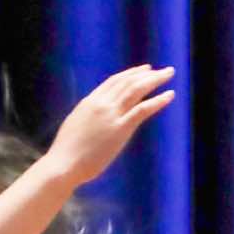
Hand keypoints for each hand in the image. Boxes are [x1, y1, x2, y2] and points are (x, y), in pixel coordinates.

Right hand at [45, 65, 175, 186]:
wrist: (63, 163)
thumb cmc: (66, 152)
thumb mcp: (75, 126)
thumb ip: (87, 117)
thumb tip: (94, 118)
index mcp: (89, 102)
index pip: (114, 82)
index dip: (130, 74)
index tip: (143, 70)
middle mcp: (102, 103)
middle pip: (128, 82)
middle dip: (146, 74)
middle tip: (161, 70)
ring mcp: (111, 115)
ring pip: (137, 90)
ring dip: (155, 80)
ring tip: (169, 74)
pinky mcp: (120, 129)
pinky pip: (142, 109)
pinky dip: (158, 100)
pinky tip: (169, 95)